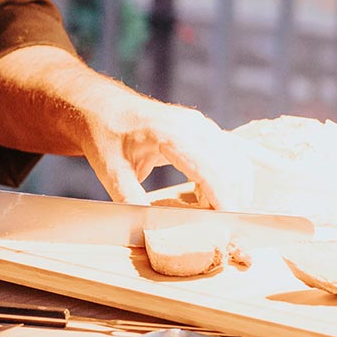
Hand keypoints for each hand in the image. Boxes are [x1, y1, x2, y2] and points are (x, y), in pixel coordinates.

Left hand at [74, 97, 252, 210]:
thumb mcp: (111, 172)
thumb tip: (148, 228)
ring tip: (213, 213)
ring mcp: (199, 124)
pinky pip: (227, 153)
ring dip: (232, 186)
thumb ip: (130, 199)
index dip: (221, 196)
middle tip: (220, 225)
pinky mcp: (202, 128)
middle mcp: (190, 125)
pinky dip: (227, 176)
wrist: (103, 108)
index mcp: (168, 133)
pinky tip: (207, 196)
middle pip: (228, 164)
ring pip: (233, 158)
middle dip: (231, 196)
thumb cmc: (106, 137)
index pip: (207, 168)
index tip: (227, 221)